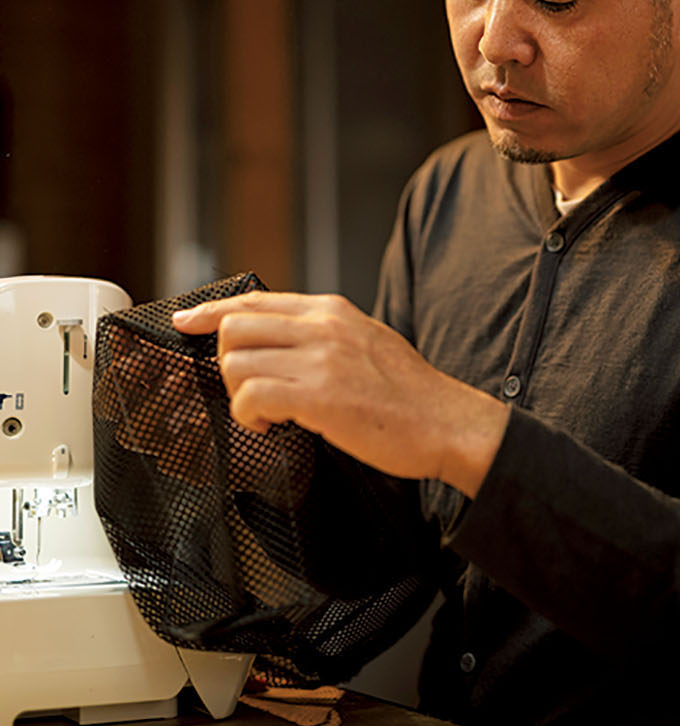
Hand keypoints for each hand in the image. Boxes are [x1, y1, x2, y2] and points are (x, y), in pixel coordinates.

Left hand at [172, 291, 508, 497]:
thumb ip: (324, 336)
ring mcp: (320, 359)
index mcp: (332, 311)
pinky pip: (252, 395)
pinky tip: (270, 426)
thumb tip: (282, 345)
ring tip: (265, 413)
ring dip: (239, 393)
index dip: (212, 310)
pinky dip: (248, 415)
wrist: (446, 422)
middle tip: (245, 390)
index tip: (187, 321)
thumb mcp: (367, 342)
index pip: (256, 299)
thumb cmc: (409, 394)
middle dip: (227, 361)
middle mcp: (323, 327)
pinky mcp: (319, 395)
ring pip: (238, 360)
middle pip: (236, 325)